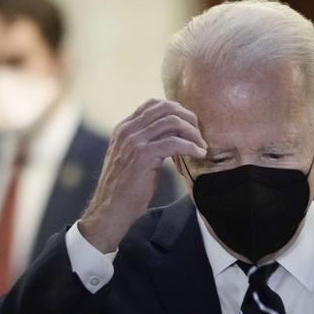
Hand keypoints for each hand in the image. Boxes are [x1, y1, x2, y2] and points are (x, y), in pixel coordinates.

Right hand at [79, 99, 206, 252]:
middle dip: (188, 118)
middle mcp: (128, 130)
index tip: (190, 126)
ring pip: (172, 122)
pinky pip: (174, 142)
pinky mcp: (143, 155)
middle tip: (199, 135)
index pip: (153, 104)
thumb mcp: (133, 157)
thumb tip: (174, 136)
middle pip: (166, 108)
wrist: (111, 209)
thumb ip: (147, 142)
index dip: (177, 111)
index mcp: (124, 128)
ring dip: (193, 133)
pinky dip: (191, 146)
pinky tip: (199, 154)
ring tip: (201, 146)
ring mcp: (134, 141)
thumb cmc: (126, 188)